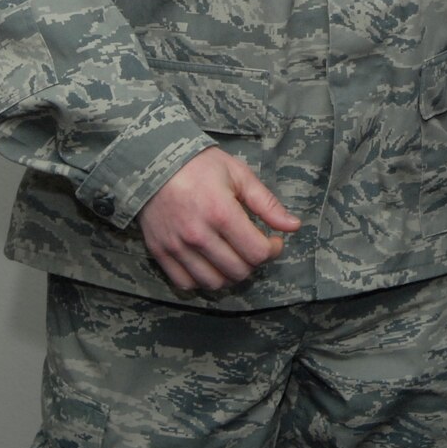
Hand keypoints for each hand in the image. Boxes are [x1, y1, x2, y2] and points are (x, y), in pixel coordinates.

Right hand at [137, 147, 301, 290]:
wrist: (152, 164)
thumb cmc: (200, 166)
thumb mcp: (239, 175)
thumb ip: (267, 203)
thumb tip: (293, 226)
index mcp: (221, 212)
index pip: (257, 252)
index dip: (273, 250)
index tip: (273, 240)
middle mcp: (198, 234)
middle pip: (238, 270)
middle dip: (254, 262)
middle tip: (254, 246)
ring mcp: (177, 247)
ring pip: (213, 282)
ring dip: (230, 274)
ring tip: (234, 256)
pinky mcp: (160, 253)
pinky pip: (185, 284)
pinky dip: (202, 280)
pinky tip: (210, 264)